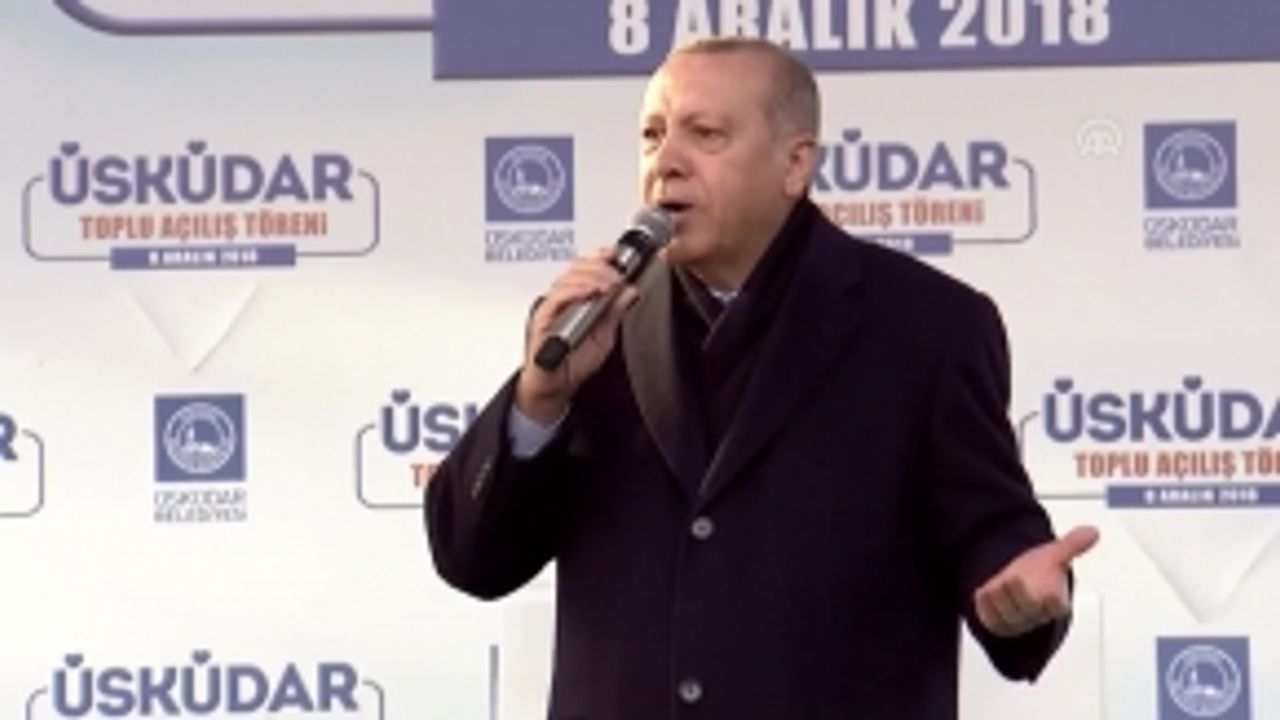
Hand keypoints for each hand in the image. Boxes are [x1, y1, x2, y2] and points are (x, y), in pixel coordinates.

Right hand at [515, 248, 639, 423]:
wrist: (553, 386)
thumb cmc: (573, 363)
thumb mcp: (605, 336)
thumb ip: (615, 313)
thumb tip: (630, 291)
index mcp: (578, 298)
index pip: (587, 268)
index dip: (601, 257)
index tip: (618, 255)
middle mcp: (564, 299)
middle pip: (578, 268)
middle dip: (600, 265)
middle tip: (617, 273)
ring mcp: (553, 306)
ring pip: (568, 278)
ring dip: (591, 276)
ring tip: (609, 282)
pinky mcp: (543, 317)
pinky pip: (557, 298)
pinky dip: (575, 291)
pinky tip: (590, 291)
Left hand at [973, 525, 1098, 636]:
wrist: (1018, 582)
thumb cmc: (1039, 571)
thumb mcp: (1055, 554)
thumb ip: (1072, 544)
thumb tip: (1092, 532)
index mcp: (1056, 602)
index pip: (1057, 607)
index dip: (1050, 599)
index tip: (1046, 588)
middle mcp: (1038, 615)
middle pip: (1031, 613)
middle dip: (1020, 595)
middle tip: (1012, 578)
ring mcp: (1019, 622)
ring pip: (1010, 619)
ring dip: (1001, 600)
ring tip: (997, 584)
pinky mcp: (1000, 625)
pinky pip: (991, 622)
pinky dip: (985, 607)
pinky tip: (983, 592)